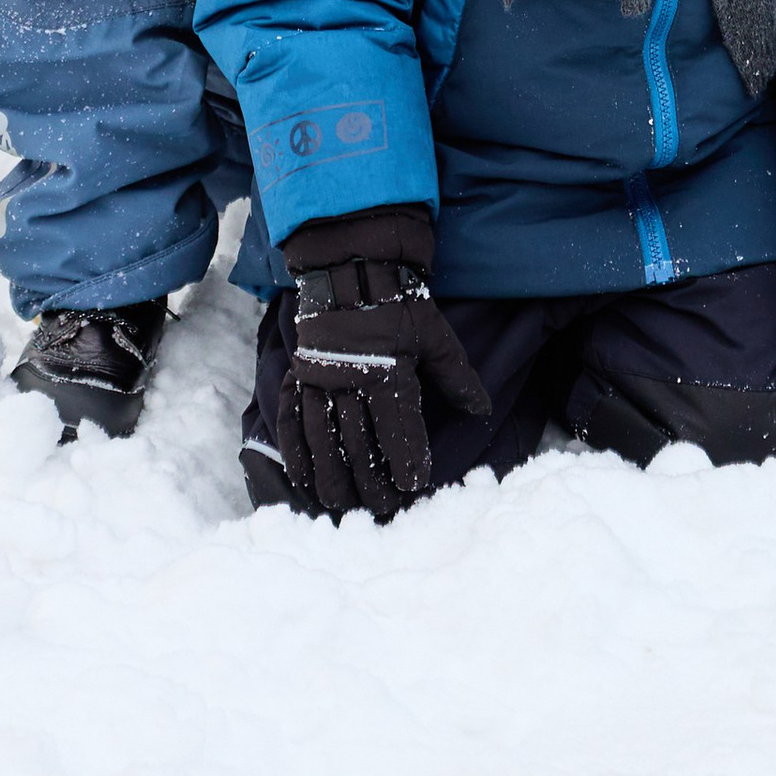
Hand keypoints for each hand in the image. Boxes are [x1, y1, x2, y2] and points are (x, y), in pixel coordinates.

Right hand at [277, 209, 492, 523]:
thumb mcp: (436, 336)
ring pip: (324, 439)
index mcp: (388, 370)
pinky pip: (294, 420)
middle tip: (383, 508)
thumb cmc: (401, 304)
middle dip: (372, 481)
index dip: (406, 460)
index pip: (398, 428)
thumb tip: (482, 410)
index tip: (414, 487)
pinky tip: (303, 478)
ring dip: (332, 476)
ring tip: (341, 505)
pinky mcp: (301, 374)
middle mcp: (351, 379)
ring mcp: (321, 378)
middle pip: (360, 443)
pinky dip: (297, 452)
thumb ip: (457, 377)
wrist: (354, 267)